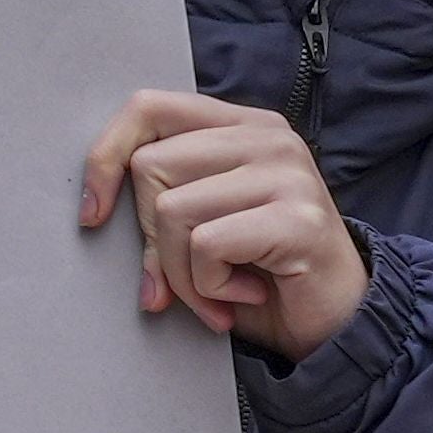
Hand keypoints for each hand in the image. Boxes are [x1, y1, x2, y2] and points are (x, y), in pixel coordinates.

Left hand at [80, 88, 366, 364]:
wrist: (338, 324)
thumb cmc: (264, 276)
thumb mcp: (205, 224)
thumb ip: (165, 199)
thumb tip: (95, 211)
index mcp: (243, 126)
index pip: (148, 109)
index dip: (105, 158)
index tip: (94, 213)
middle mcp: (267, 138)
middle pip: (150, 167)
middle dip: (153, 239)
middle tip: (191, 276)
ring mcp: (287, 173)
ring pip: (171, 210)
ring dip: (183, 274)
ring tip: (219, 291)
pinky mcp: (297, 218)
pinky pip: (206, 245)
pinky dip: (209, 287)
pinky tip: (244, 295)